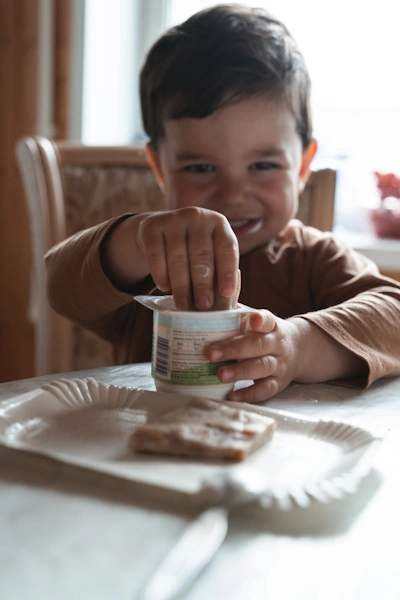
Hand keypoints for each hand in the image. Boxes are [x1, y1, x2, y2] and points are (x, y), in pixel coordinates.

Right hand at [137, 207, 239, 309]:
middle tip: (203, 305)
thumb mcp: (209, 253)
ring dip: (181, 285)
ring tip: (183, 305)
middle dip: (203, 283)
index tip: (226, 293)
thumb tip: (222, 301)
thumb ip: (217, 271)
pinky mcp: (151, 226)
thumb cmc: (192, 250)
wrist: (160, 230)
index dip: (227, 271)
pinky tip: (164, 287)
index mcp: (219, 224)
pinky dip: (160, 274)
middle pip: (201, 255)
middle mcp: (197, 216)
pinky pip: (156, 254)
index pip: (227, 248)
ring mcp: (173, 219)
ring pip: (178, 257)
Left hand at [207, 310, 367, 402]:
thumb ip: (235, 320)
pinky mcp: (278, 383)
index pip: (267, 320)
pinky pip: (265, 389)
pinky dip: (249, 394)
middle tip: (211, 354)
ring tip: (220, 374)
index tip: (253, 321)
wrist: (298, 350)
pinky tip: (233, 396)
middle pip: (258, 345)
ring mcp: (279, 364)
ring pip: (262, 367)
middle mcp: (277, 344)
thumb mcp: (255, 323)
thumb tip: (201, 317)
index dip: (260, 320)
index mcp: (271, 325)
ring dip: (240, 372)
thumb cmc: (264, 334)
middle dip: (234, 349)